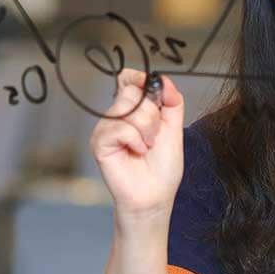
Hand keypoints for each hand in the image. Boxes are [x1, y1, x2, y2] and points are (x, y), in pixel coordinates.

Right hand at [89, 68, 184, 220]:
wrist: (155, 195)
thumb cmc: (162, 167)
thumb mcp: (174, 128)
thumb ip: (172, 102)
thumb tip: (164, 80)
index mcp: (134, 109)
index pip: (128, 79)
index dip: (140, 78)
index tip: (153, 87)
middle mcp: (117, 115)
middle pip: (131, 91)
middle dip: (152, 113)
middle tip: (155, 135)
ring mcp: (106, 128)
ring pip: (128, 108)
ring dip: (147, 128)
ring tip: (147, 146)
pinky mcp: (99, 142)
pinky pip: (120, 128)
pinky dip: (136, 140)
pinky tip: (137, 152)